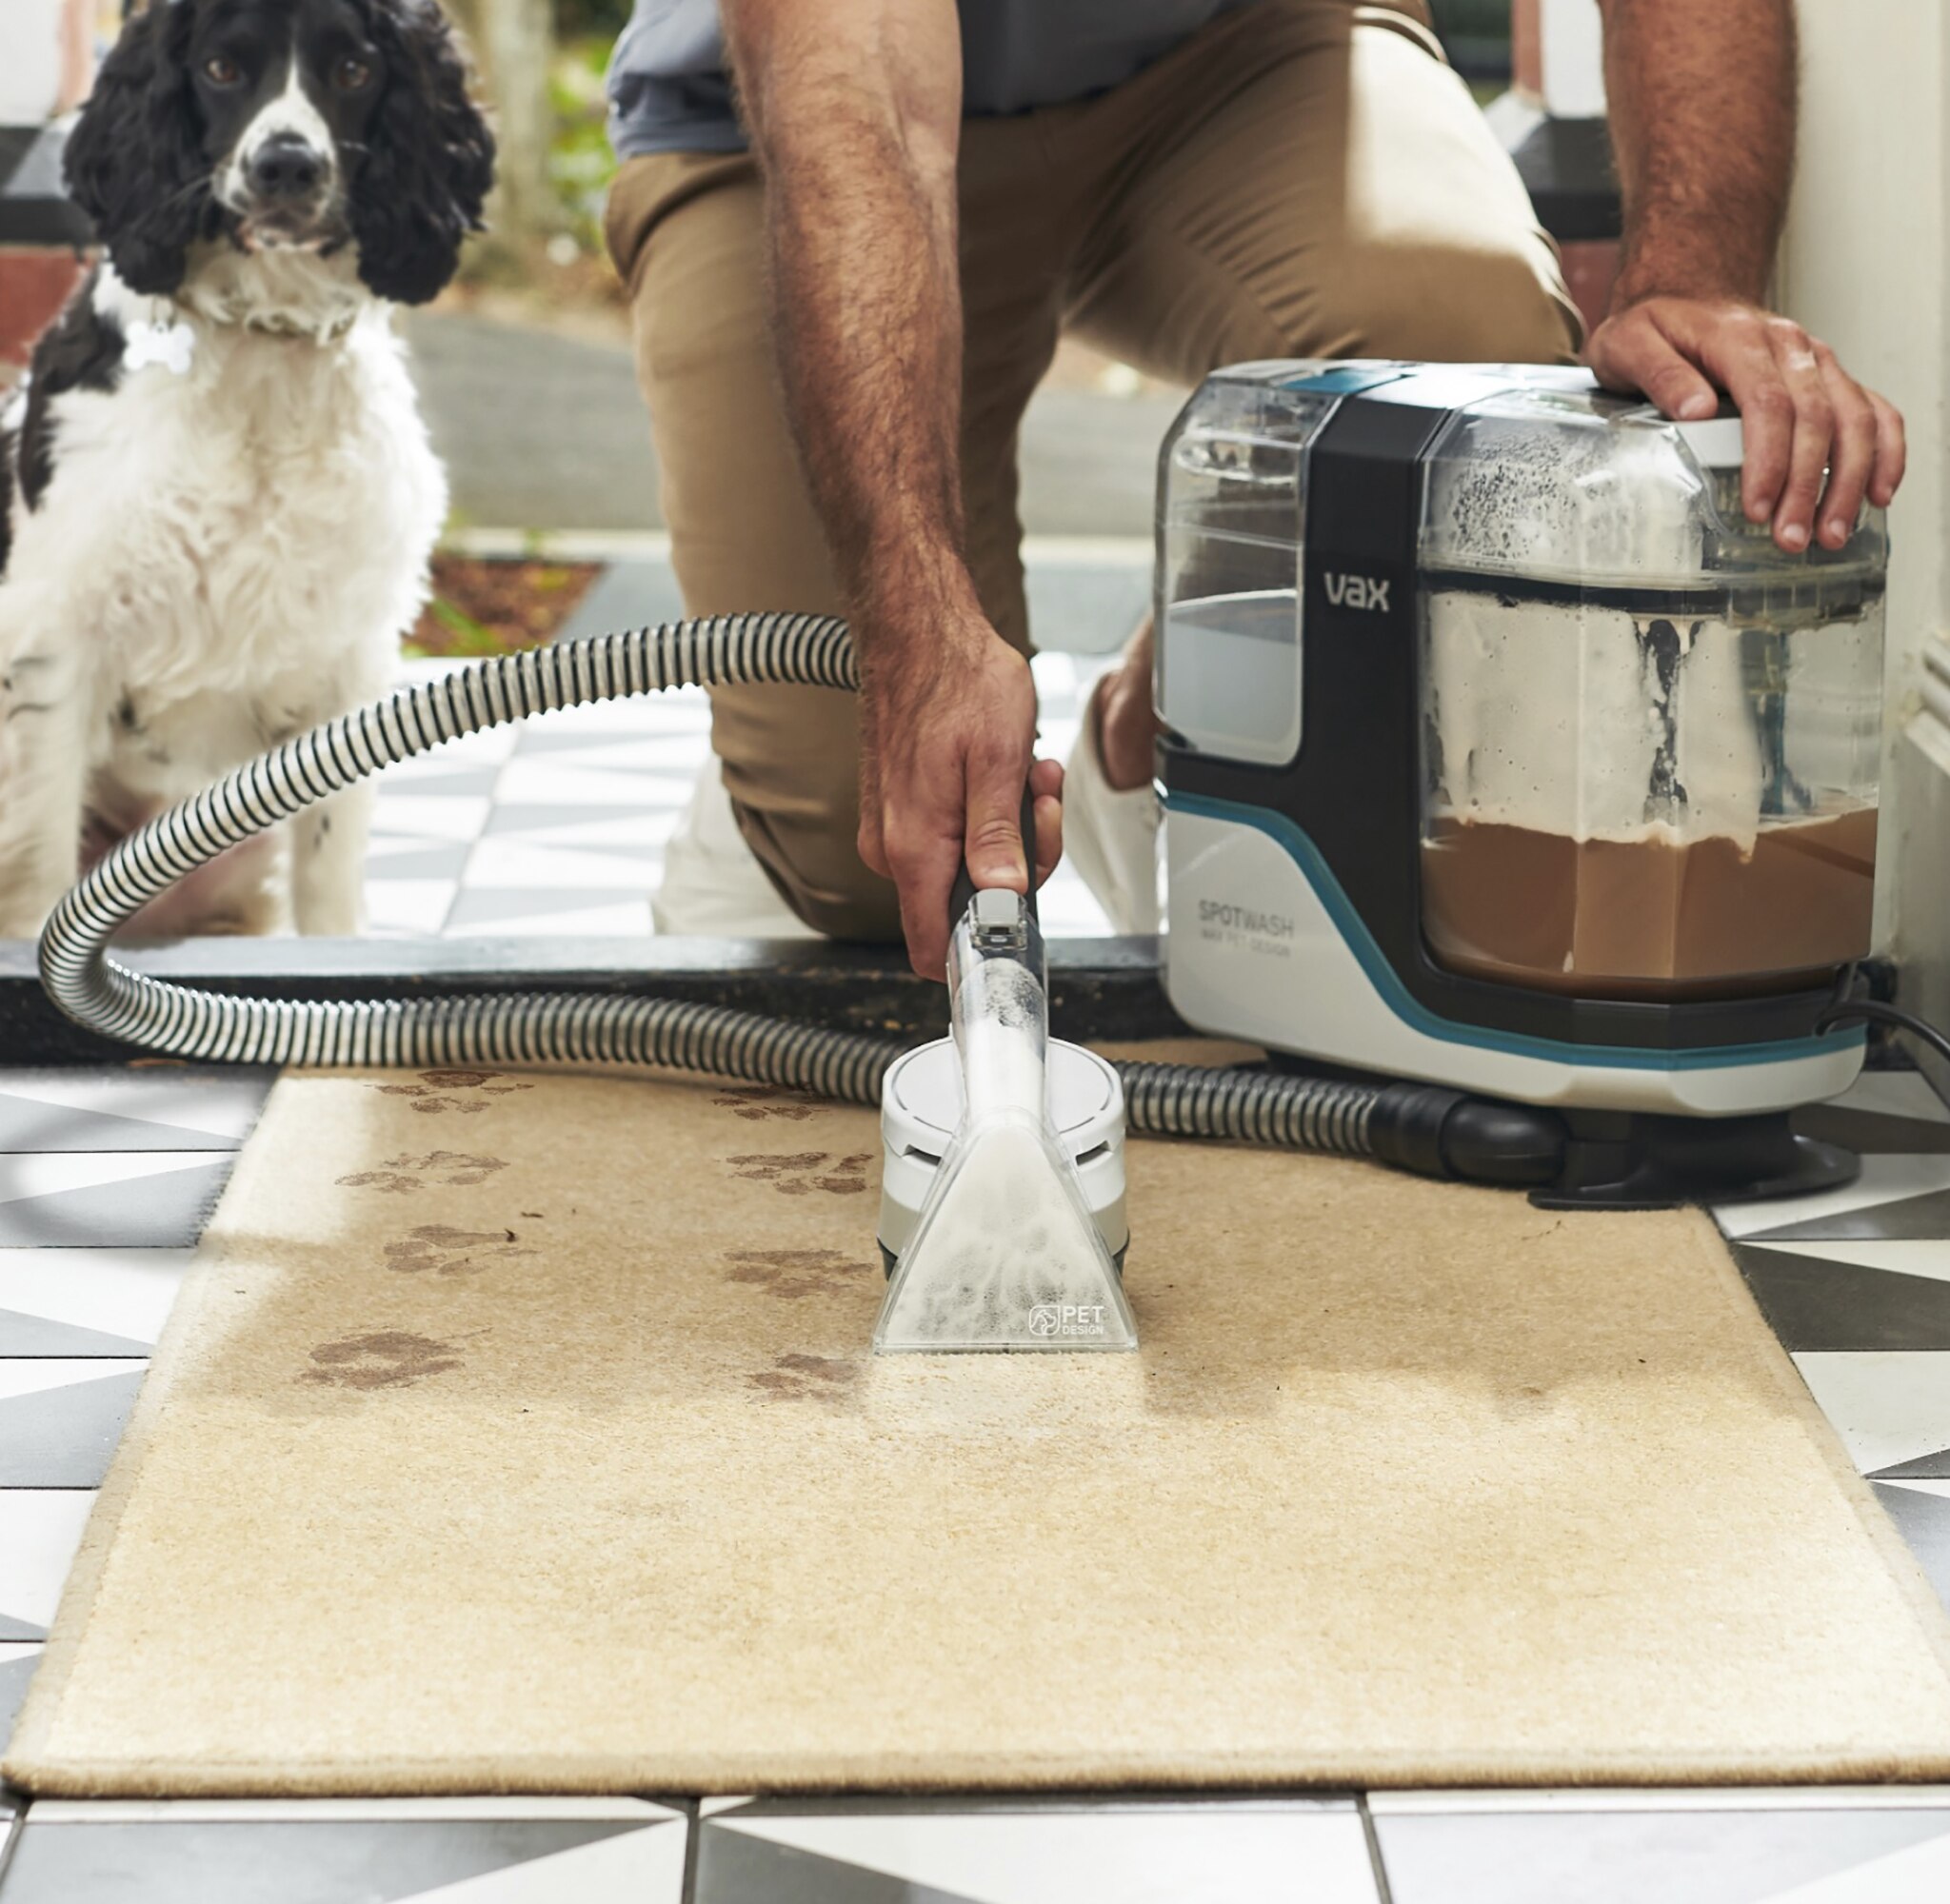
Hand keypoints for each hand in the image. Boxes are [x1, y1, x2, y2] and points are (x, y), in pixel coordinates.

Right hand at [856, 615, 1063, 977]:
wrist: (917, 631)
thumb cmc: (956, 679)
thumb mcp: (998, 760)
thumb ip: (998, 840)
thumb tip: (1004, 898)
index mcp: (915, 847)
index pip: (934, 949)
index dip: (984, 947)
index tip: (1023, 917)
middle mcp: (894, 848)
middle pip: (967, 905)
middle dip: (1020, 862)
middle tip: (1037, 804)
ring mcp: (896, 831)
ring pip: (970, 867)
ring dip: (1010, 829)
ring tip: (1024, 772)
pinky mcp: (904, 813)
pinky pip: (957, 838)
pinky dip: (989, 812)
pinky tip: (1004, 769)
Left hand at [1587, 296, 1904, 553]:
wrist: (1684, 294)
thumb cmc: (1654, 326)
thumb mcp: (1629, 345)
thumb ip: (1660, 375)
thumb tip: (1695, 409)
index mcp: (1741, 338)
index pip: (1768, 403)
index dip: (1769, 460)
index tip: (1758, 507)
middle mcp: (1790, 346)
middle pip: (1816, 417)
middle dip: (1808, 485)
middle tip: (1792, 537)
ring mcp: (1815, 360)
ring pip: (1853, 417)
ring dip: (1849, 479)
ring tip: (1832, 533)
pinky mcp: (1827, 375)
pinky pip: (1872, 409)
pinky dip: (1884, 450)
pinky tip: (1878, 493)